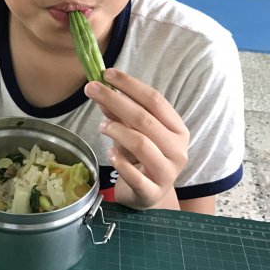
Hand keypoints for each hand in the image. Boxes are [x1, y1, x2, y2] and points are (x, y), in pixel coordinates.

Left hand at [84, 68, 188, 209]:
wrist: (149, 196)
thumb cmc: (143, 158)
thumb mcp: (134, 131)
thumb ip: (120, 114)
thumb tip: (102, 91)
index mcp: (177, 129)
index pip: (155, 100)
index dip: (130, 85)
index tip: (106, 74)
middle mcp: (177, 150)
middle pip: (144, 118)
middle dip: (115, 100)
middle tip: (91, 89)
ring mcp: (167, 172)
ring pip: (140, 143)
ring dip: (116, 129)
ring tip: (102, 126)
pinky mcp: (152, 192)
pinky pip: (133, 174)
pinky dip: (119, 161)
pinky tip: (109, 153)